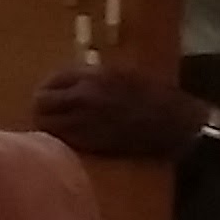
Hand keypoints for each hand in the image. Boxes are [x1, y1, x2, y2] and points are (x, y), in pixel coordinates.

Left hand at [33, 66, 204, 159]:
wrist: (178, 125)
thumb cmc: (155, 96)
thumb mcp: (124, 74)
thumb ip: (95, 76)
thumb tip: (72, 80)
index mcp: (95, 76)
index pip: (54, 78)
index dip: (49, 85)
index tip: (49, 90)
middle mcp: (86, 98)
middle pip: (43, 101)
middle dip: (41, 104)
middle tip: (43, 109)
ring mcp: (88, 123)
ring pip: (48, 124)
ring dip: (46, 123)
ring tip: (51, 124)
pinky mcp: (94, 145)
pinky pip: (65, 141)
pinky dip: (59, 139)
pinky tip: (65, 138)